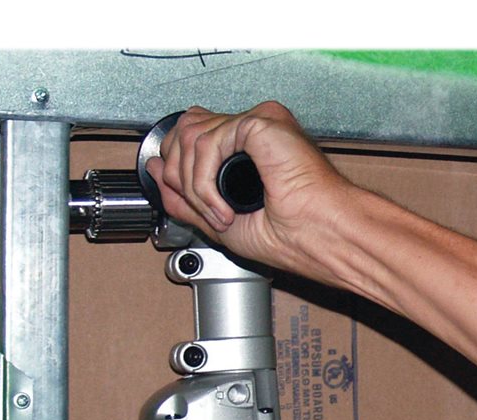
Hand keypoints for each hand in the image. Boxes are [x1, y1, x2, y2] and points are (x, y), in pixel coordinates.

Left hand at [145, 101, 350, 281]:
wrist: (320, 239)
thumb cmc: (293, 237)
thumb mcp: (220, 222)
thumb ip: (186, 197)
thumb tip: (156, 170)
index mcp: (249, 148)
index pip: (192, 135)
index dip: (175, 165)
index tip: (177, 194)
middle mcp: (253, 130)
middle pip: (184, 131)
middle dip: (179, 178)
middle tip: (208, 213)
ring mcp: (258, 123)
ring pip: (190, 139)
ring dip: (194, 189)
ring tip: (220, 215)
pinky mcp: (260, 122)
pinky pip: (207, 144)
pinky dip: (205, 184)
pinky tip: (225, 208)